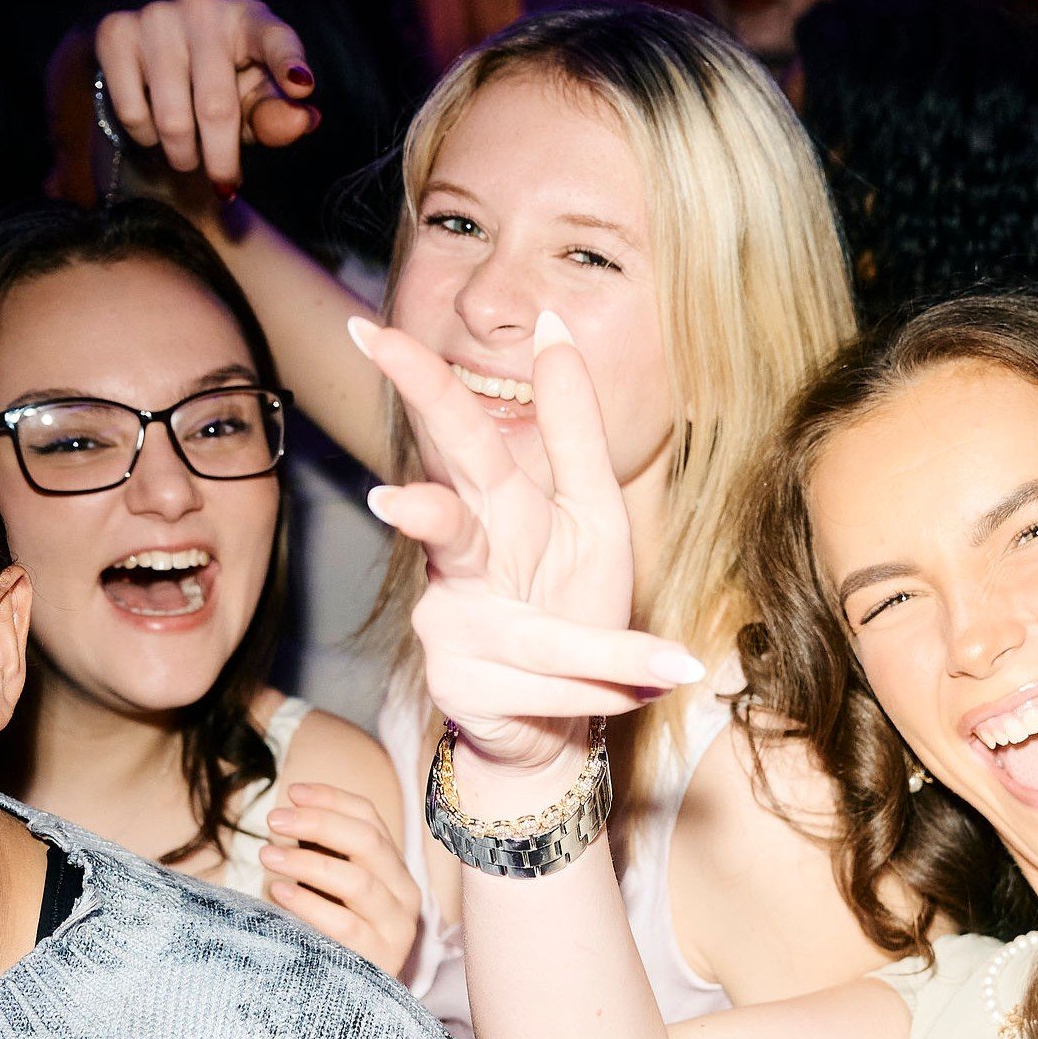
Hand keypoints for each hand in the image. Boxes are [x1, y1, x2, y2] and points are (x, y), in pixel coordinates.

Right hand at [93, 0, 320, 192]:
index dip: (288, 63)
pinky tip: (156, 129)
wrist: (150, 52)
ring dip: (182, 155)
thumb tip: (301, 121)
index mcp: (250, 19)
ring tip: (188, 157)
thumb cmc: (220, 81)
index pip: (275, 39)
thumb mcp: (253, 100)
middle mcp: (203, 8)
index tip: (301, 87)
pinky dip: (147, 138)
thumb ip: (277, 116)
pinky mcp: (116, 32)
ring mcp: (156, 16)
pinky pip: (133, 112)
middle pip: (217, 107)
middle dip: (221, 158)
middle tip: (223, 183)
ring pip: (172, 118)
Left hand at [259, 782, 420, 977]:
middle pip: (368, 841)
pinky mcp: (379, 959)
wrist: (350, 1004)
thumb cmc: (332, 937)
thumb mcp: (331, 889)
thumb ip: (322, 854)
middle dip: (318, 823)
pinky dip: (309, 904)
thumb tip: (292, 811)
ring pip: (357, 880)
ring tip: (266, 855)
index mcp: (394, 869)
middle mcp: (404, 894)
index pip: (370, 818)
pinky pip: (344, 924)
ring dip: (307, 862)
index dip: (331, 799)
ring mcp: (396, 927)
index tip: (292, 792)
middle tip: (274, 820)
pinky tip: (279, 891)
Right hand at [355, 310, 704, 781]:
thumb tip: (552, 323)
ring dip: (605, 655)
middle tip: (396, 500)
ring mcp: (452, 627)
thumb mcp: (591, 507)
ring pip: (532, 638)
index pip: (455, 435)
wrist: (555, 714)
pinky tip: (644, 692)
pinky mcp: (460, 688)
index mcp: (495, 506)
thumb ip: (573, 425)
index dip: (416, 382)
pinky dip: (604, 692)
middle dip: (423, 511)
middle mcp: (460, 562)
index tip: (369, 329)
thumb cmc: (569, 597)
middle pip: (442, 522)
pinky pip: (548, 689)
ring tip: (668, 669)